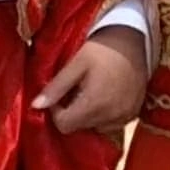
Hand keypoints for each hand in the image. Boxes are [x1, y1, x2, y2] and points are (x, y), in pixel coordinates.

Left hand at [33, 23, 150, 135]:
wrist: (135, 41)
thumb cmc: (102, 50)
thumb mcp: (76, 64)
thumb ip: (56, 88)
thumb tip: (35, 107)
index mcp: (94, 104)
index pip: (64, 125)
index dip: (57, 111)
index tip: (61, 94)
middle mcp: (110, 116)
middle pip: (79, 128)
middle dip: (72, 112)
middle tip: (75, 90)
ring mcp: (124, 117)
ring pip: (94, 128)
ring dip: (88, 116)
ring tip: (91, 93)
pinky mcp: (133, 115)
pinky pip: (111, 125)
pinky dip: (104, 116)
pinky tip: (105, 97)